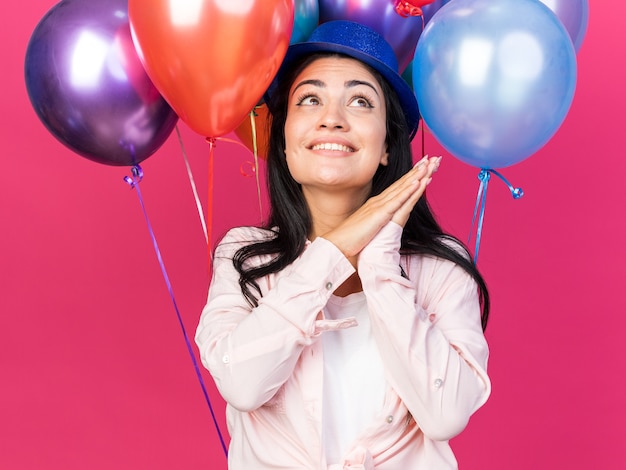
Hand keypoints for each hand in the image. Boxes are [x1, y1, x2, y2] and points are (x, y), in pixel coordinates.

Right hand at [321, 155, 440, 260]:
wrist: (339, 242)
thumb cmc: (350, 236)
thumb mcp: (367, 224)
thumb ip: (374, 218)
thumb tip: (380, 217)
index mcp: (377, 204)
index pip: (397, 188)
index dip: (410, 177)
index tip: (421, 167)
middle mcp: (379, 201)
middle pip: (401, 184)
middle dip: (416, 171)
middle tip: (430, 158)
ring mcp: (379, 206)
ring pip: (401, 189)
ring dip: (415, 176)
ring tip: (428, 165)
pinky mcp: (379, 214)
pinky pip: (396, 201)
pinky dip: (407, 191)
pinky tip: (416, 183)